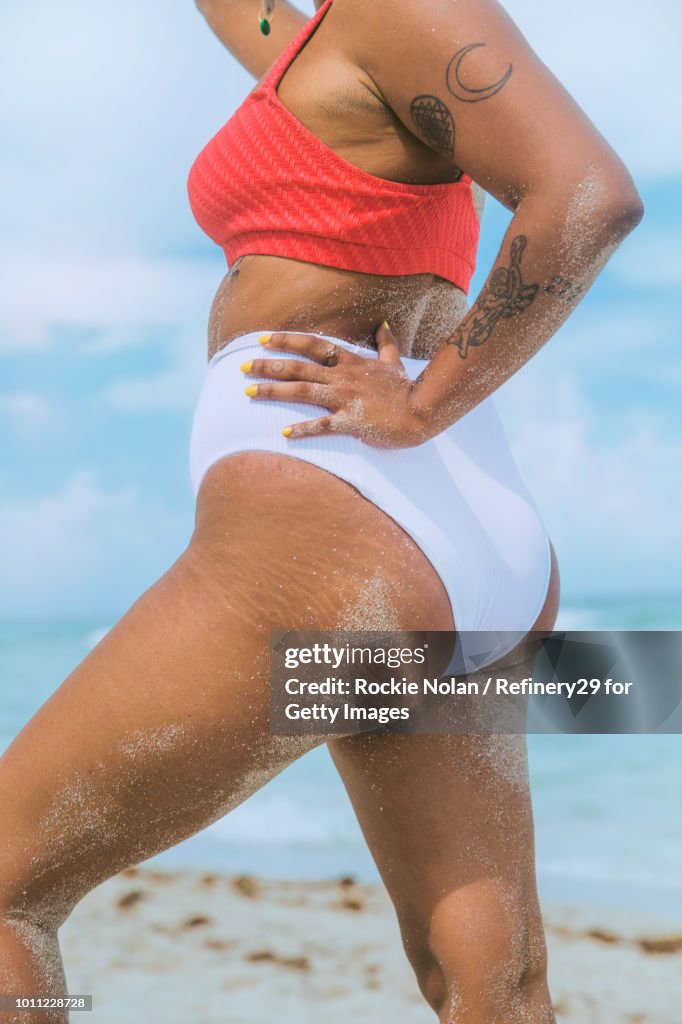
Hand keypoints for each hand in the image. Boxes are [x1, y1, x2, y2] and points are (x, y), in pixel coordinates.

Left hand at [240, 323, 432, 447]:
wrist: (423, 411)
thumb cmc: (407, 389)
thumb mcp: (394, 362)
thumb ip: (385, 343)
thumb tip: (384, 323)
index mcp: (350, 362)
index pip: (312, 345)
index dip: (286, 340)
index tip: (262, 339)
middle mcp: (343, 377)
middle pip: (298, 367)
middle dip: (268, 365)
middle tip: (241, 366)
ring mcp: (346, 398)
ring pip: (303, 391)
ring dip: (274, 390)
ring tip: (248, 391)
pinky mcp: (352, 421)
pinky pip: (323, 425)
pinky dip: (303, 429)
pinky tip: (284, 432)